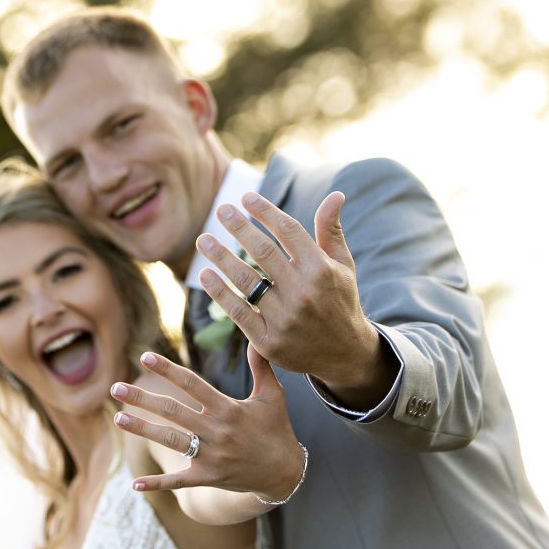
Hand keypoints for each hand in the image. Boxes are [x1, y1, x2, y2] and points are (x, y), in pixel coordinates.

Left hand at [110, 345, 303, 499]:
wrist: (284, 472)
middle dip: (143, 399)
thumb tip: (257, 339)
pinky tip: (135, 483)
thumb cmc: (276, 429)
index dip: (168, 370)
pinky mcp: (208, 478)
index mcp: (228, 409)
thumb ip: (261, 367)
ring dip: (142, 429)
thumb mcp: (273, 396)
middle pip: (173, 411)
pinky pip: (179, 481)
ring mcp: (210, 456)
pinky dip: (157, 484)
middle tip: (116, 388)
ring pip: (170, 440)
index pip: (192, 384)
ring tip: (118, 418)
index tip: (145, 357)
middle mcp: (216, 431)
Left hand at [195, 190, 393, 408]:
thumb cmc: (340, 300)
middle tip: (221, 210)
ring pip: (246, 281)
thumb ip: (331, 231)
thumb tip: (335, 194)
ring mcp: (286, 318)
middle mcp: (304, 292)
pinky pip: (238, 312)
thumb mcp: (343, 266)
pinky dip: (220, 293)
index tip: (245, 197)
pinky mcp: (270, 341)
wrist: (345, 354)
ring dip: (221, 257)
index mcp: (322, 270)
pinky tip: (206, 275)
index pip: (288, 231)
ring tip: (204, 240)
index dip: (265, 211)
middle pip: (264, 252)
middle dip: (239, 228)